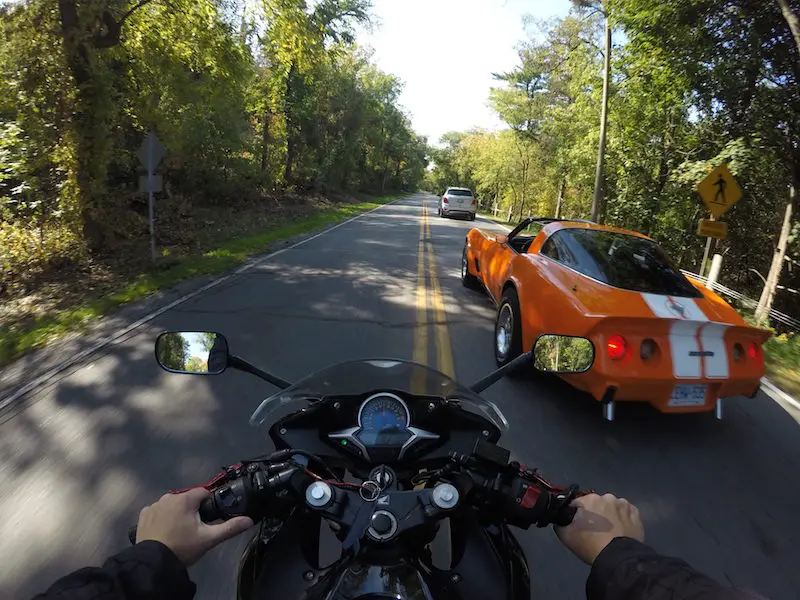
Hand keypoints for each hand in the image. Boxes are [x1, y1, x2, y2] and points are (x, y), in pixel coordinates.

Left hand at [136, 488, 253, 566]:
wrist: (153, 563)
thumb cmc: (183, 547)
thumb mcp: (209, 539)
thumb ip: (230, 528)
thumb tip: (249, 520)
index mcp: (185, 499)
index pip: (204, 493)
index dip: (209, 503)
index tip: (209, 518)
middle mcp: (169, 497)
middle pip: (187, 499)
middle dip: (193, 510)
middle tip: (194, 529)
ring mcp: (154, 505)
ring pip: (172, 505)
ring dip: (177, 513)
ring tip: (179, 532)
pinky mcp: (144, 515)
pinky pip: (158, 512)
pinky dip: (162, 518)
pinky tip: (164, 531)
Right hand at [555, 493, 643, 564]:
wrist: (618, 559)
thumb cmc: (590, 545)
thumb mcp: (565, 536)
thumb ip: (559, 523)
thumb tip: (560, 519)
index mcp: (589, 499)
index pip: (577, 503)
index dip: (575, 515)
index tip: (578, 526)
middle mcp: (607, 497)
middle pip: (596, 504)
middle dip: (594, 514)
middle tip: (594, 531)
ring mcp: (623, 504)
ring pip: (612, 507)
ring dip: (609, 515)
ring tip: (609, 532)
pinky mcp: (636, 514)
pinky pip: (626, 513)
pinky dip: (623, 519)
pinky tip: (621, 531)